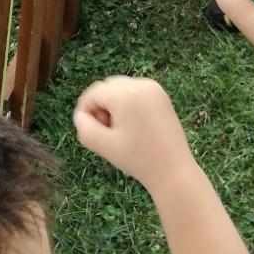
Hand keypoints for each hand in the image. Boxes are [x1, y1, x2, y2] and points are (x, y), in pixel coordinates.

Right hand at [74, 76, 193, 193]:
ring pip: (121, 88)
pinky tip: (133, 126)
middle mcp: (140, 84)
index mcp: (126, 94)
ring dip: (114, 104)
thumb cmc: (138, 159)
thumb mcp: (104, 146)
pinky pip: (135, 91)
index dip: (86, 110)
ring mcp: (153, 88)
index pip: (93, 92)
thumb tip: (81, 116)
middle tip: (107, 132)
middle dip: (100, 106)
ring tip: (120, 131)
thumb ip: (85, 129)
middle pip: (107, 87)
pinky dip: (128, 103)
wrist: (173, 169)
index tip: (90, 131)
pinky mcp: (161, 95)